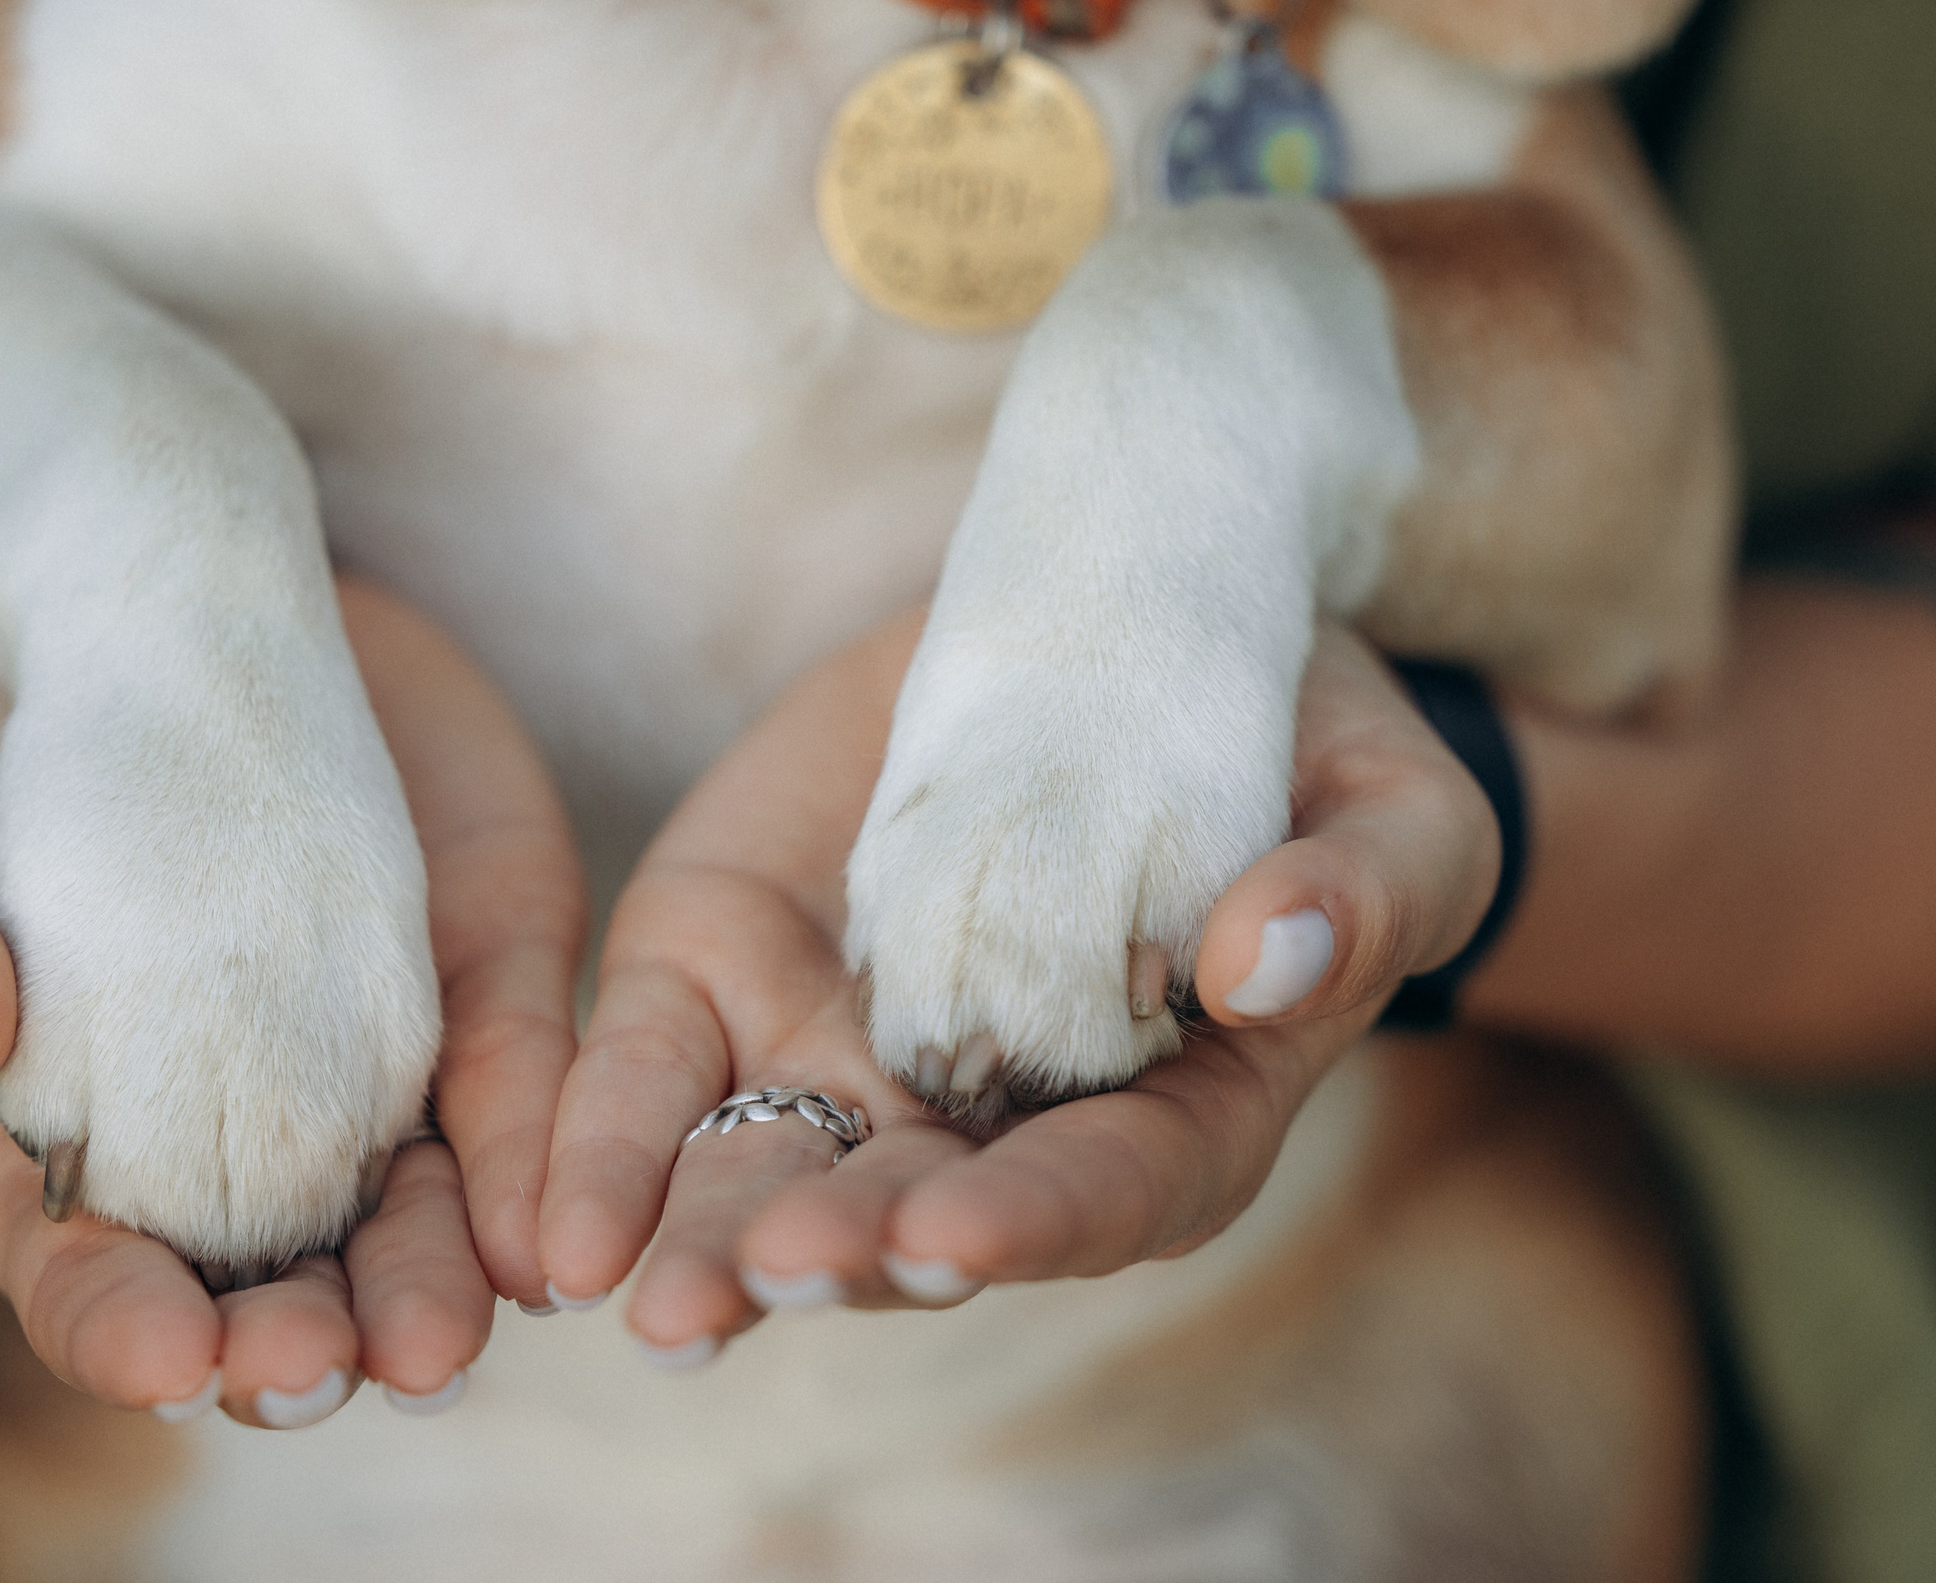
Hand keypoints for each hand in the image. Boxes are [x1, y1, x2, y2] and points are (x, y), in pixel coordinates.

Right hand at [0, 581, 583, 1425]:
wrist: (143, 633)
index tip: (163, 1349)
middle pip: (256, 1291)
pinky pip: (497, 1105)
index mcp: (51, 1149)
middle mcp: (210, 1148)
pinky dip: (520, 1170)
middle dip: (287, 1344)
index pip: (84, 1278)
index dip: (118, 1325)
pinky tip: (541, 1239)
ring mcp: (343, 1085)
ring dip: (417, 1298)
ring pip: (393, 1233)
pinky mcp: (455, 1003)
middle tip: (315, 1361)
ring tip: (431, 1341)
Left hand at [536, 615, 1496, 1357]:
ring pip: (771, 1177)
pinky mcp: (739, 976)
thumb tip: (1270, 960)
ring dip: (705, 1237)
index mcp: (1172, 1120)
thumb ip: (1360, 889)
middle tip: (758, 1282)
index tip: (952, 1230)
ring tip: (641, 1288)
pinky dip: (600, 1141)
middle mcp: (997, 1127)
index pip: (1104, 1194)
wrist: (1132, 646)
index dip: (1030, 1219)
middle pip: (914, 1219)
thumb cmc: (1307, 759)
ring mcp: (858, 1061)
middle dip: (837, 1257)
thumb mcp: (1388, 809)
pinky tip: (547, 1222)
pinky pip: (659, 1075)